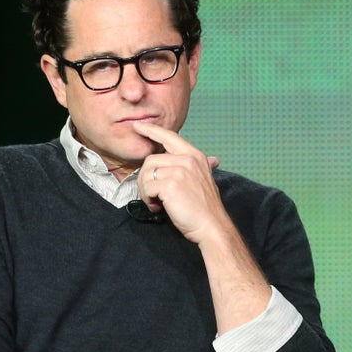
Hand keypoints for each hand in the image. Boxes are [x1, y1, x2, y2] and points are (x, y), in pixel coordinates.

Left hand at [132, 121, 224, 243]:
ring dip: (146, 191)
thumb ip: (201, 166)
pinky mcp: (170, 185)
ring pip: (146, 174)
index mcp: (195, 155)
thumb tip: (213, 159)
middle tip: (153, 195)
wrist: (211, 226)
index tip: (137, 125)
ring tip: (157, 202)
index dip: (151, 130)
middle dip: (145, 178)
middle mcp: (187, 159)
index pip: (169, 136)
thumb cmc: (205, 206)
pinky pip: (147, 188)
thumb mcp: (206, 179)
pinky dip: (148, 200)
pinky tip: (158, 207)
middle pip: (150, 159)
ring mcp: (179, 171)